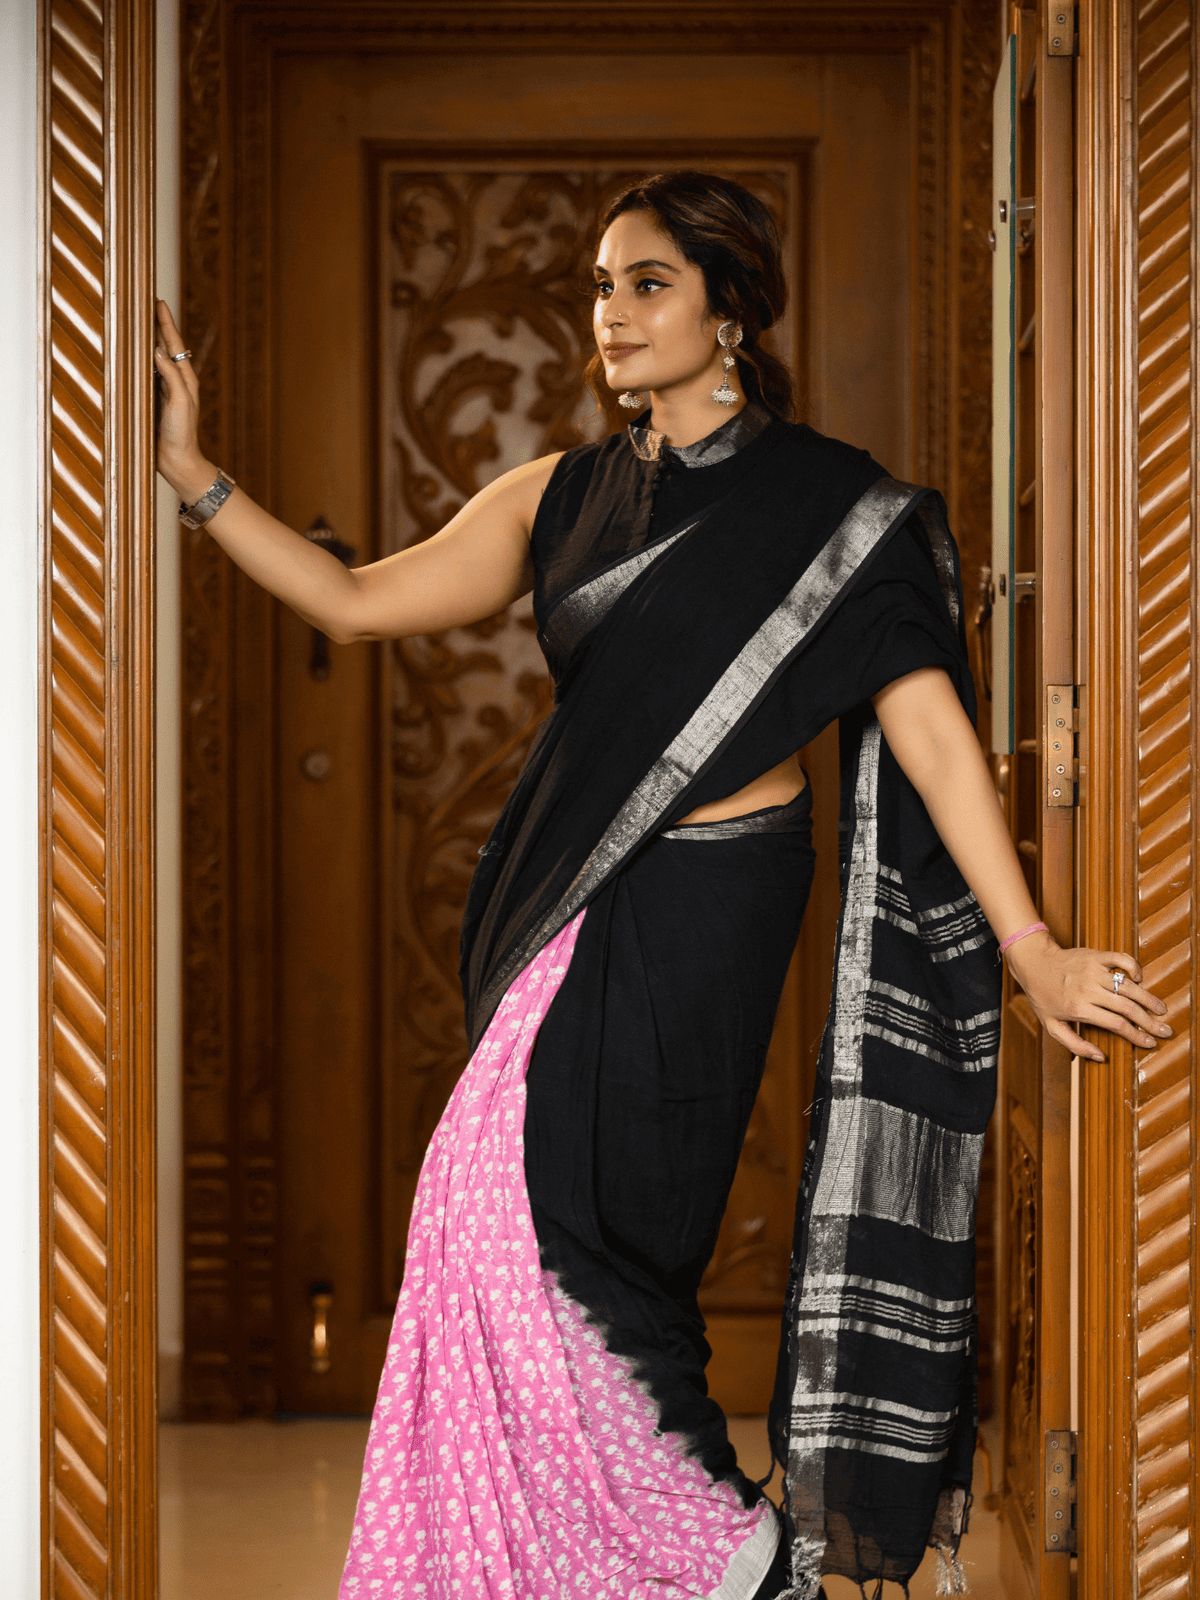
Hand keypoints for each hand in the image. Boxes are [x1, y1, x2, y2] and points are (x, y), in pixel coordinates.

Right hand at [153, 298, 214, 500]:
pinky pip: (144, 373)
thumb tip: (157, 349)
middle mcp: (174, 380)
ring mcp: (162, 389)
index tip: (158, 300)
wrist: (176, 461)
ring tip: (137, 320)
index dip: (165, 321)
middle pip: (163, 346)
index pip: (174, 343)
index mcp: (185, 377)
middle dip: (155, 324)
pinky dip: (138, 359)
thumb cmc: (181, 433)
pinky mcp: (152, 399)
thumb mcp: (179, 402)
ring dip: (146, 339)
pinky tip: (131, 352)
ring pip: (153, 357)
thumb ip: (171, 376)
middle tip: (145, 303)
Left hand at [1003, 929, 1171, 1062]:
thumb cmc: (1043, 997)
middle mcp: (1088, 989)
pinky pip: (1121, 959)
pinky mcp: (1095, 956)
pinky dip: (1134, 967)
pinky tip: (1139, 979)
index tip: (1150, 1042)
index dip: (1136, 1035)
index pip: (1116, 1025)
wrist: (1033, 963)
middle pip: (1127, 1008)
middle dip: (1149, 1021)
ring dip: (1148, 998)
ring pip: (1128, 986)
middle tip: (1165, 1030)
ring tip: (1161, 1009)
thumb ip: (1074, 1044)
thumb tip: (1101, 1057)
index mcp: (1078, 1008)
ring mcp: (1093, 970)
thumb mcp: (1052, 1026)